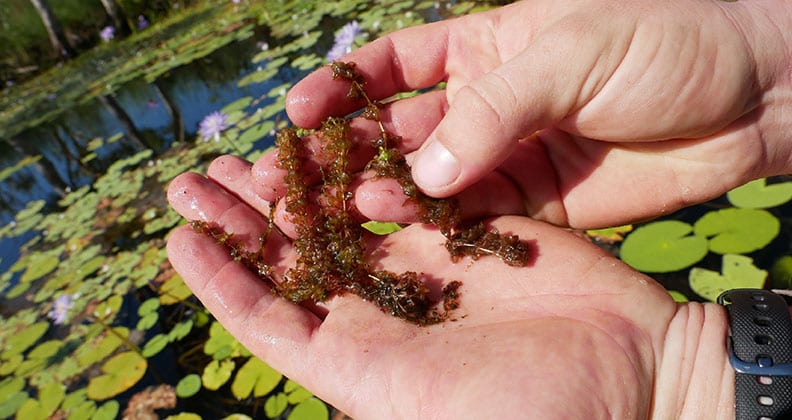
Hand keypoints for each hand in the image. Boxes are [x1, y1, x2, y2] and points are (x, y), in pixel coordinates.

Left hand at [167, 155, 733, 418]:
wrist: (635, 373)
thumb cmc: (538, 411)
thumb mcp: (424, 409)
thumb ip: (355, 387)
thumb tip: (282, 380)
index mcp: (362, 359)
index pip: (272, 318)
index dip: (223, 279)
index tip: (180, 239)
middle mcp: (384, 309)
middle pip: (293, 258)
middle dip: (239, 219)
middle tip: (191, 180)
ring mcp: (425, 264)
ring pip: (337, 218)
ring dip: (288, 186)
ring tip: (238, 155)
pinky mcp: (466, 229)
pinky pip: (405, 193)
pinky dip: (367, 173)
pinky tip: (333, 151)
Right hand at [271, 0, 791, 227]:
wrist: (752, 98)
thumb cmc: (664, 43)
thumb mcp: (571, 54)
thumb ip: (494, 110)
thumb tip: (423, 171)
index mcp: (485, 44)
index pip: (396, 64)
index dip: (345, 86)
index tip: (300, 111)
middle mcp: (486, 102)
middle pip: (402, 128)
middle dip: (350, 152)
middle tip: (297, 181)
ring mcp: (508, 155)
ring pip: (432, 178)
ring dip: (388, 194)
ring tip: (345, 212)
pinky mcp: (536, 203)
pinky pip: (476, 216)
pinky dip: (442, 224)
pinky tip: (407, 234)